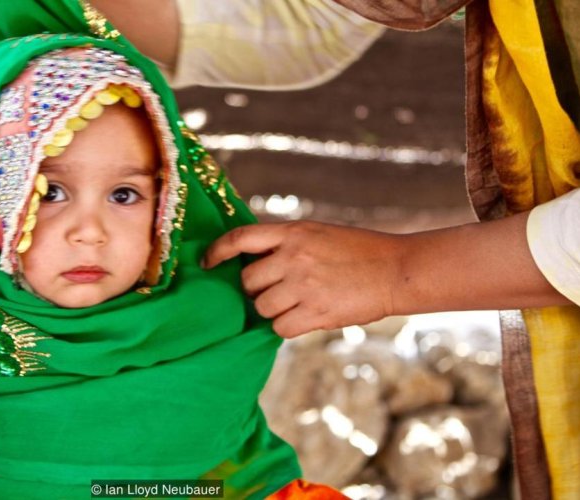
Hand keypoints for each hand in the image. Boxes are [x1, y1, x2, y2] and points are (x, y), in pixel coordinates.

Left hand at [203, 221, 402, 337]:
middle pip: (248, 281)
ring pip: (262, 307)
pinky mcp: (316, 312)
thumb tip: (251, 261)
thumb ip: (285, 244)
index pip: (240, 238)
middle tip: (277, 291)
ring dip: (272, 310)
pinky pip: (280, 327)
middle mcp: (293, 257)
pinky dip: (287, 327)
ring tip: (296, 304)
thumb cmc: (357, 252)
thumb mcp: (317, 234)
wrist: (397, 269)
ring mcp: (304, 285)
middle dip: (256, 290)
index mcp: (292, 233)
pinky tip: (305, 318)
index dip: (217, 251)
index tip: (206, 262)